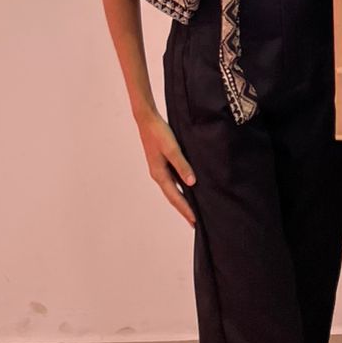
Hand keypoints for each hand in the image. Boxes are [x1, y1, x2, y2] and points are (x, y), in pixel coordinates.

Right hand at [135, 109, 196, 225]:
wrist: (147, 120)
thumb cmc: (159, 133)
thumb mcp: (172, 149)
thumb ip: (182, 165)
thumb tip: (192, 183)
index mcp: (160, 175)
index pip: (175, 197)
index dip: (185, 209)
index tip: (194, 221)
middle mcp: (159, 175)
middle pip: (173, 197)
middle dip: (183, 209)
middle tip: (194, 222)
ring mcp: (160, 169)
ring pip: (173, 189)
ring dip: (182, 199)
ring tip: (193, 209)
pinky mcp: (162, 162)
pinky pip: (173, 180)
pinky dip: (180, 187)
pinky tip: (188, 187)